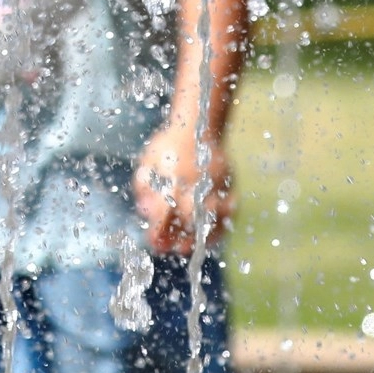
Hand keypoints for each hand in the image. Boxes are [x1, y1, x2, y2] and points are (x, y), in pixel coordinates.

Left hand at [133, 123, 233, 255]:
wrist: (197, 124)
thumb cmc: (167, 146)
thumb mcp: (147, 163)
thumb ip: (144, 188)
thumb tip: (145, 212)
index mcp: (172, 179)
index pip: (163, 213)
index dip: (158, 232)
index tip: (154, 242)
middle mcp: (195, 184)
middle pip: (190, 221)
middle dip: (183, 239)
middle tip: (176, 248)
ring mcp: (215, 184)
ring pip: (212, 219)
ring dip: (203, 236)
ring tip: (192, 245)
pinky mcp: (229, 184)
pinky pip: (229, 210)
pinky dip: (220, 224)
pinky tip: (210, 234)